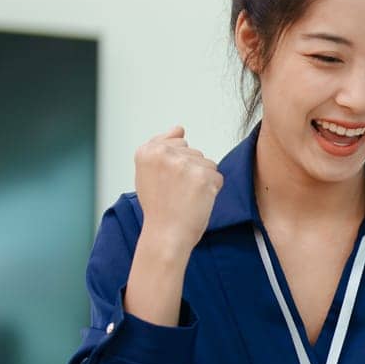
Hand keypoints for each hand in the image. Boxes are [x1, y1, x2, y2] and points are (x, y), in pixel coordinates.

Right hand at [134, 126, 222, 256]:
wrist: (166, 234)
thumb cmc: (159, 206)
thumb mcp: (149, 172)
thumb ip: (161, 146)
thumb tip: (180, 128)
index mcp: (146, 150)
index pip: (176, 144)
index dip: (175, 167)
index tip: (166, 183)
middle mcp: (163, 153)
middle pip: (194, 153)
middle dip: (190, 172)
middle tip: (176, 193)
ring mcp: (184, 163)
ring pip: (207, 164)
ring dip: (202, 181)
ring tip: (186, 197)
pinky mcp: (203, 176)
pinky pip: (218, 177)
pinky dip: (212, 191)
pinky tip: (197, 201)